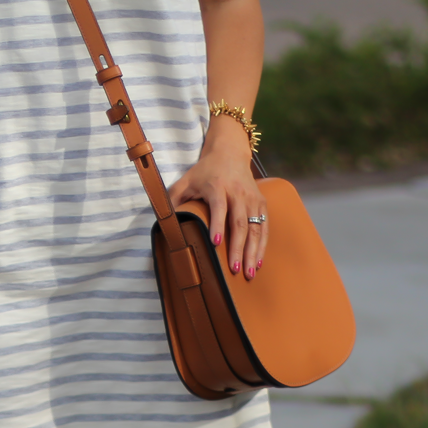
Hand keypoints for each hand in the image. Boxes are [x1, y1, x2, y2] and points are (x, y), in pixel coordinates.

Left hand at [168, 143, 267, 279]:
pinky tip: (257, 262)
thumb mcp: (185, 181)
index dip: (217, 225)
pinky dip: (262, 245)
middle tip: (235, 269)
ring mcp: (252, 199)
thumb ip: (173, 199)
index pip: (218, 207)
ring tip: (248, 273)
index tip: (215, 243)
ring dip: (252, 251)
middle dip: (238, 248)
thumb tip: (163, 222)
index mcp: (217, 187)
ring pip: (255, 227)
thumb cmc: (204, 172)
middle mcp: (238, 193)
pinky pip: (264, 227)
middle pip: (239, 222)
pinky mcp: (261, 203)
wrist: (229, 154)